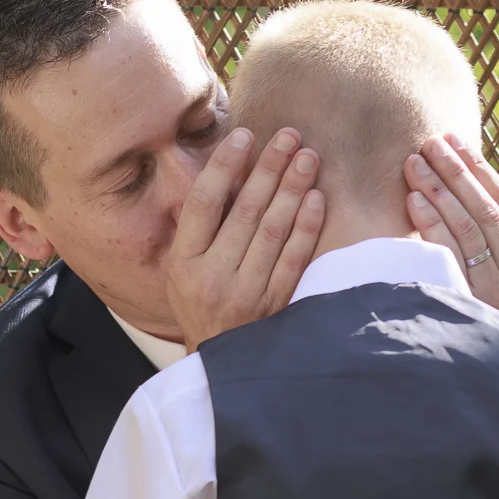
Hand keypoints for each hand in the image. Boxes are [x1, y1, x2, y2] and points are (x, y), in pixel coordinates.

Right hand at [165, 127, 324, 350]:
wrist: (224, 363)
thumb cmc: (202, 302)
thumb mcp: (184, 269)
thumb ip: (200, 227)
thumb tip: (229, 168)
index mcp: (182, 263)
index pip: (203, 203)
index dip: (224, 165)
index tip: (245, 135)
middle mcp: (211, 277)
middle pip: (244, 211)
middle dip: (269, 168)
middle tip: (289, 135)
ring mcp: (245, 294)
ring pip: (272, 231)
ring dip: (292, 189)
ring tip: (307, 156)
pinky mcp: (275, 306)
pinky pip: (294, 259)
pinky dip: (307, 226)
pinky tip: (316, 198)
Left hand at [404, 135, 498, 320]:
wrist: (477, 373)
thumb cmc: (476, 312)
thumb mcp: (491, 277)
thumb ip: (483, 238)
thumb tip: (456, 178)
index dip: (479, 169)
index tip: (454, 141)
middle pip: (485, 210)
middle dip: (456, 173)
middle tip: (429, 144)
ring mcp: (496, 292)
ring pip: (467, 228)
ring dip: (439, 190)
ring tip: (415, 163)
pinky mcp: (468, 304)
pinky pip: (448, 254)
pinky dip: (430, 222)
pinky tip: (413, 200)